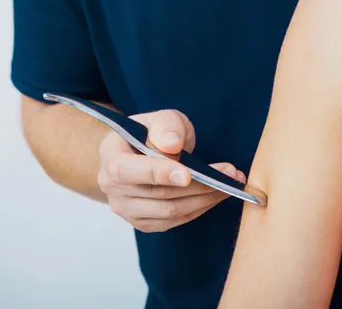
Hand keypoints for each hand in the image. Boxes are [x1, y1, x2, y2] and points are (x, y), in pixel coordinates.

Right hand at [97, 109, 245, 232]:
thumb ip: (166, 126)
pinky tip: (216, 195)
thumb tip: (171, 145)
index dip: (158, 174)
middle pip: (159, 194)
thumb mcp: (160, 119)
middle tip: (230, 174)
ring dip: (206, 198)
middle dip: (199, 184)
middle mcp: (112, 188)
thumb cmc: (150, 133)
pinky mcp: (144, 223)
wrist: (139, 154)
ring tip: (231, 184)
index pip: (128, 171)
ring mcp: (127, 210)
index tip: (188, 174)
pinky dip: (200, 208)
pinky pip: (176, 220)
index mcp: (110, 157)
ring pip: (171, 211)